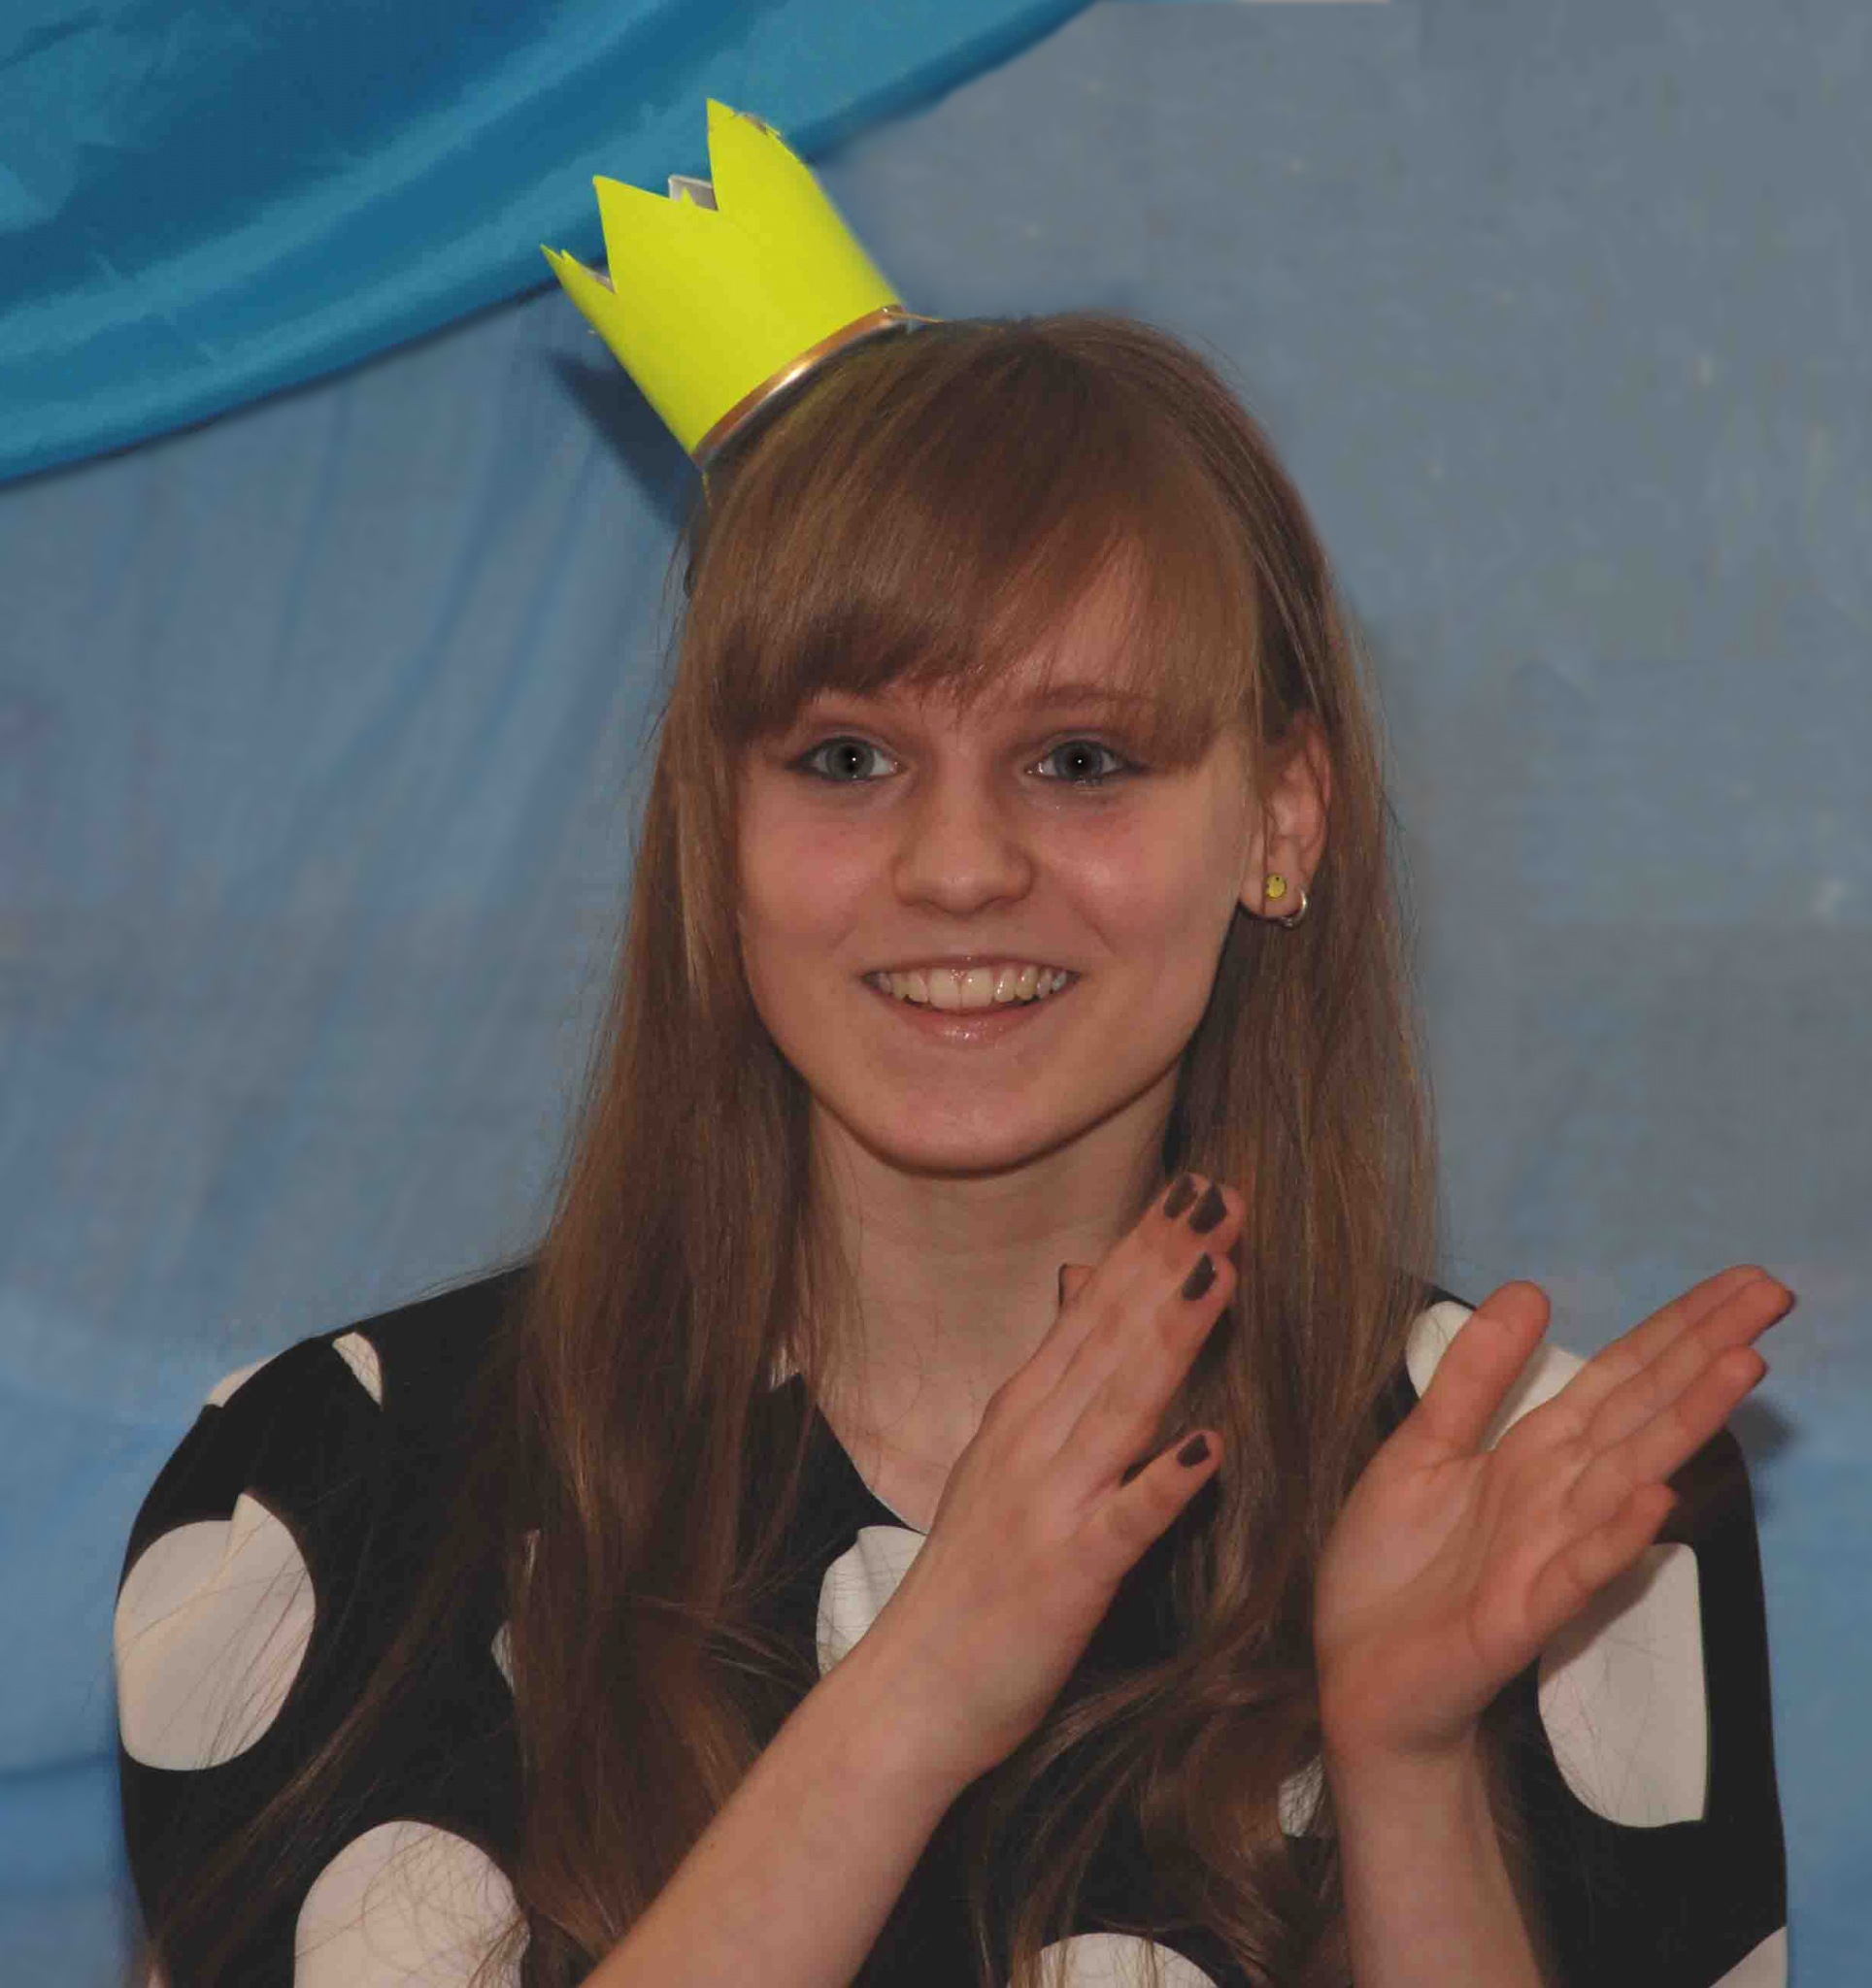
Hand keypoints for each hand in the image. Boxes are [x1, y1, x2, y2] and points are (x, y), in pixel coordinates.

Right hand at [862, 1172, 1241, 1786]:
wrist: (914, 1691)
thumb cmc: (971, 1580)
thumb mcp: (1001, 1461)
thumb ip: (1051, 1378)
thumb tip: (1078, 1285)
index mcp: (1022, 1412)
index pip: (1091, 1309)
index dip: (1145, 1245)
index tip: (1195, 1186)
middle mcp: (1033, 1440)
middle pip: (1111, 1335)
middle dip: (1169, 1262)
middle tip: (1223, 1193)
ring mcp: (1049, 1502)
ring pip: (1122, 1404)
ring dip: (1174, 1336)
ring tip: (1223, 1274)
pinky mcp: (1069, 1573)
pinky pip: (1126, 1521)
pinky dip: (1164, 1481)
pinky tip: (1212, 1446)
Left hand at [1312, 1265, 1793, 1764]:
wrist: (1357, 1674)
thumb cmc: (1395, 1566)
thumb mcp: (1422, 1447)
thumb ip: (1475, 1377)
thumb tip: (1532, 1290)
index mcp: (1534, 1451)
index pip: (1621, 1377)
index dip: (1677, 1328)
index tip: (1744, 1281)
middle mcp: (1558, 1494)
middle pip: (1642, 1411)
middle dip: (1703, 1352)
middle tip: (1772, 1296)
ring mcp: (1547, 1554)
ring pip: (1627, 1476)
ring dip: (1683, 1422)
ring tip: (1739, 1365)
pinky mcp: (1520, 1615)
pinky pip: (1576, 1570)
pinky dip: (1615, 1535)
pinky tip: (1655, 1495)